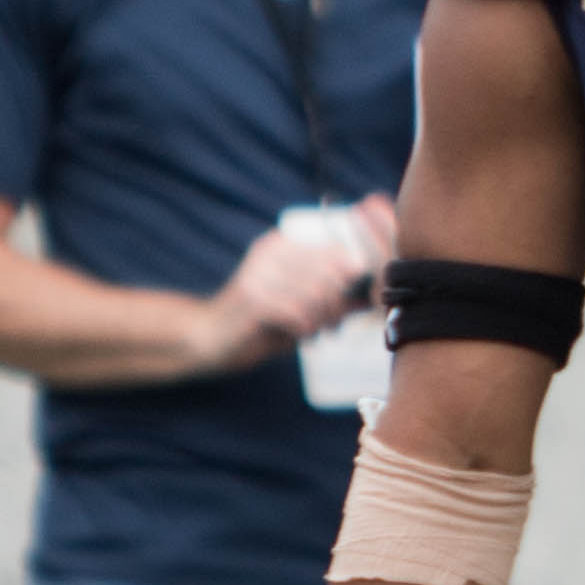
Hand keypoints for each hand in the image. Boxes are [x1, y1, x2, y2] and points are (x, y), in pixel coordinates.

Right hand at [194, 224, 375, 372]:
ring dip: (324, 319)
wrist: (209, 340)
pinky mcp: (253, 298)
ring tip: (316, 331)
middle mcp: (273, 251)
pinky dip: (307, 329)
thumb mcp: (302, 308)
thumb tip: (374, 298)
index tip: (346, 307)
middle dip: (339, 304)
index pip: (339, 253)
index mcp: (285, 244)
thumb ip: (335, 300)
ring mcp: (262, 272)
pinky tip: (303, 336)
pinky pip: (300, 313)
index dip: (352, 284)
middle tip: (331, 325)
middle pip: (333, 273)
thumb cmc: (263, 324)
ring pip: (319, 293)